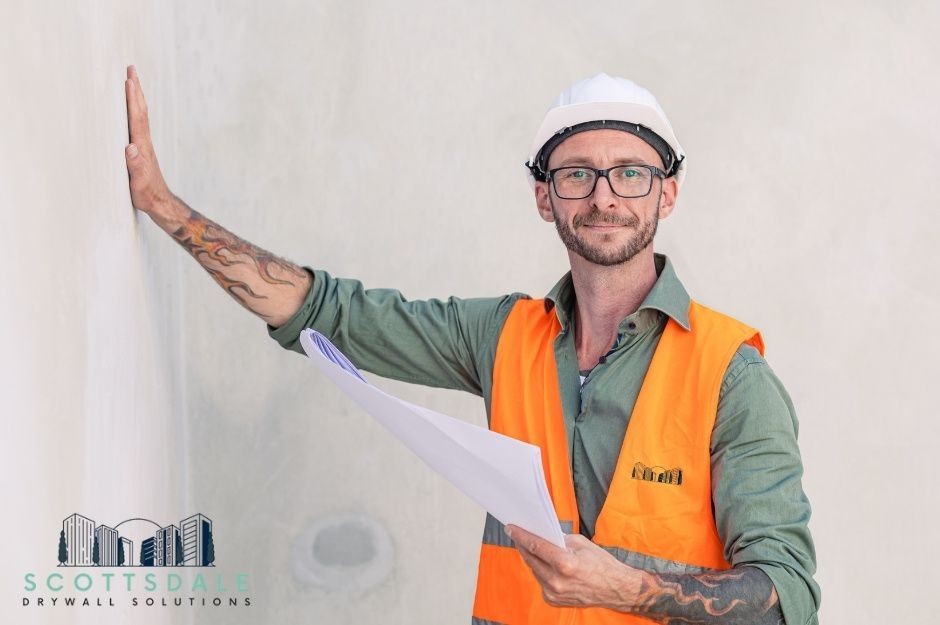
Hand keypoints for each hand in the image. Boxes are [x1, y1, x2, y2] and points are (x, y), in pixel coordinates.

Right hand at [124, 65, 171, 215]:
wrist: (160, 203)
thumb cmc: (147, 195)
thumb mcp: (139, 183)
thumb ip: (135, 166)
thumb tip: (130, 147)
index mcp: (142, 147)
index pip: (137, 119)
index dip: (132, 100)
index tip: (128, 80)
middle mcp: (144, 143)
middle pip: (140, 111)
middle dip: (136, 90)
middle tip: (131, 69)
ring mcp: (144, 146)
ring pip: (140, 116)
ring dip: (136, 97)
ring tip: (131, 81)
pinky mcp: (142, 150)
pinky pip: (137, 124)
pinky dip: (134, 111)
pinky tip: (131, 109)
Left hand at [506, 524, 643, 611]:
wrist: (615, 589)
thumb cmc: (601, 563)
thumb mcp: (581, 543)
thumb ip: (559, 539)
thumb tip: (541, 534)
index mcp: (565, 564)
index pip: (535, 546)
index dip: (521, 535)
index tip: (511, 528)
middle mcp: (556, 581)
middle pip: (531, 558)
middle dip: (523, 545)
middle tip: (517, 534)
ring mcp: (554, 593)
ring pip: (534, 570)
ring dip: (532, 558)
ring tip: (530, 546)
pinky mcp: (553, 601)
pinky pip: (541, 581)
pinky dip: (541, 571)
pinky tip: (544, 563)